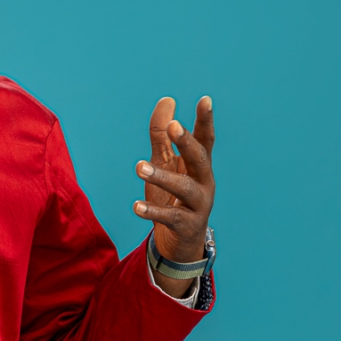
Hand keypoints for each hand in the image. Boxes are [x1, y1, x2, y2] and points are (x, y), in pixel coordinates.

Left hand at [133, 97, 215, 292]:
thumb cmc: (173, 194)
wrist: (181, 240)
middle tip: (173, 126)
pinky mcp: (186, 225)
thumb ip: (162, 133)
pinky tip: (136, 207)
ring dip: (161, 176)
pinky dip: (152, 211)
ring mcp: (198, 205)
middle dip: (187, 142)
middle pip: (199, 159)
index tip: (205, 100)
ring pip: (183, 188)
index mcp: (198, 165)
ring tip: (139, 167)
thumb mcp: (165, 161)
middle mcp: (203, 182)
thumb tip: (167, 100)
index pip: (204, 139)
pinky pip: (169, 217)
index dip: (205, 120)